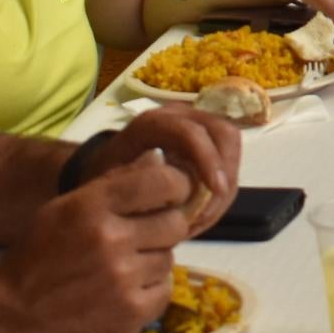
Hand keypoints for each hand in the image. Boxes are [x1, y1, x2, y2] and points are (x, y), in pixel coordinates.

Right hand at [0, 163, 192, 332]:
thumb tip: (158, 158)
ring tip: (120, 268)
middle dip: (164, 227)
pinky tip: (121, 291)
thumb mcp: (62, 210)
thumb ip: (112, 183)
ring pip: (168, 257)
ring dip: (151, 260)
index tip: (171, 195)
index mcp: (90, 207)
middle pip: (175, 222)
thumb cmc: (36, 261)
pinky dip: (149, 290)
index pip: (162, 181)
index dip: (175, 187)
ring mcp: (123, 278)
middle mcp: (110, 239)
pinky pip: (164, 289)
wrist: (11, 323)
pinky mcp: (132, 312)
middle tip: (141, 236)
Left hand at [86, 104, 241, 233]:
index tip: (215, 191)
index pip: (191, 132)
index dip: (208, 159)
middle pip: (223, 133)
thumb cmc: (105, 177)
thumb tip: (187, 207)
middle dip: (224, 173)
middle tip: (209, 212)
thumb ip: (149, 190)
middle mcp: (178, 115)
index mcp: (152, 124)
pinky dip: (223, 185)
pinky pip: (227, 157)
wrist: (102, 167)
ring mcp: (194, 123)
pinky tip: (204, 210)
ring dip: (226, 183)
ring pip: (231, 146)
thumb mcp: (115, 185)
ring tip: (204, 217)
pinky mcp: (204, 138)